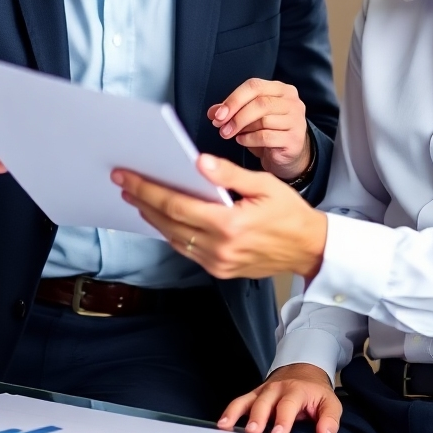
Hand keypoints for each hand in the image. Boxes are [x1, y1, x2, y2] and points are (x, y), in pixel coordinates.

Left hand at [114, 153, 326, 278]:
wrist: (310, 249)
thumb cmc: (290, 213)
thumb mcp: (265, 185)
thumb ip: (229, 174)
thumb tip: (198, 162)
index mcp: (230, 224)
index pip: (176, 205)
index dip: (147, 190)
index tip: (127, 177)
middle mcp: (220, 248)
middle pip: (168, 222)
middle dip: (142, 200)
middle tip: (122, 182)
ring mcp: (218, 263)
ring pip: (173, 238)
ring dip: (152, 217)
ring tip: (136, 197)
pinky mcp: (220, 271)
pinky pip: (186, 250)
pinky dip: (171, 232)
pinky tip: (162, 217)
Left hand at [208, 79, 310, 180]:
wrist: (288, 155)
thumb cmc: (269, 132)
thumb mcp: (250, 117)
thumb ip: (232, 110)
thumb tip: (214, 112)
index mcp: (281, 89)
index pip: (254, 86)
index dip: (234, 99)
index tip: (219, 114)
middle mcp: (292, 102)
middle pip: (260, 103)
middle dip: (236, 116)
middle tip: (221, 127)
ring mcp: (296, 120)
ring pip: (263, 120)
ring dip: (242, 128)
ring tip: (233, 134)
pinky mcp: (294, 139)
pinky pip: (266, 137)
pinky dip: (249, 140)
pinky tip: (243, 141)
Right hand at [218, 364, 342, 432]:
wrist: (303, 369)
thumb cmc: (315, 391)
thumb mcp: (330, 403)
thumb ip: (330, 420)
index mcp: (296, 390)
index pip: (288, 404)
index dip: (283, 419)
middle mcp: (277, 389)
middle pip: (264, 402)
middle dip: (258, 417)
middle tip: (253, 431)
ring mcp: (263, 392)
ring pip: (248, 400)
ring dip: (238, 413)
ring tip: (228, 426)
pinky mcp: (254, 395)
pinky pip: (240, 402)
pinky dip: (230, 412)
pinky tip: (223, 424)